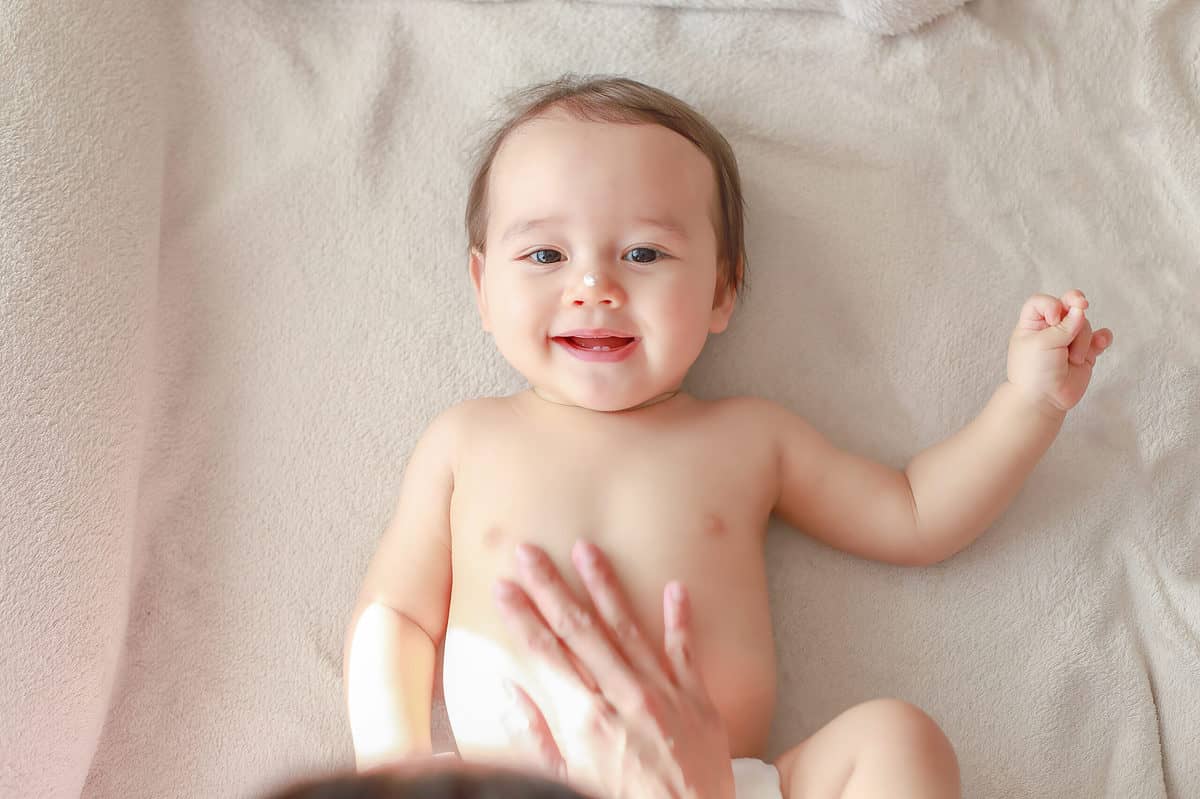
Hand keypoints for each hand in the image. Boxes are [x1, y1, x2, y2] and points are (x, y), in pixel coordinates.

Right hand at [493, 540, 735, 798]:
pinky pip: (686, 652)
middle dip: (550, 586)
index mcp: (586, 718)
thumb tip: (511, 694)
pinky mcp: (698, 702)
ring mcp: (663, 694)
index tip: (502, 585)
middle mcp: (624, 696)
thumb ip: (537, 739)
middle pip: (579, 629)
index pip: (545, 653)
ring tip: (587, 548)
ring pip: (628, 627)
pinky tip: (676, 586)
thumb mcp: (567, 784)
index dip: (521, 616)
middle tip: (529, 550)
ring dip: (604, 585)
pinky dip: (681, 619)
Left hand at [1007, 288, 1113, 412]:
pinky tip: (1100, 343)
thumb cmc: (1034, 371)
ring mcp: (1069, 340)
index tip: (1053, 318)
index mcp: (1032, 324)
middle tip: (1082, 305)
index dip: (1052, 304)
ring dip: (1081, 339)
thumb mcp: (1042, 343)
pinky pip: (1100, 338)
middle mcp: (1051, 329)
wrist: (1044, 400)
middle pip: (1069, 307)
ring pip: (1085, 324)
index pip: (1043, 302)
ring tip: (1072, 359)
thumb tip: (1081, 309)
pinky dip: (1102, 338)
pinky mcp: (1085, 353)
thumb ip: (1063, 325)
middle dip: (1076, 306)